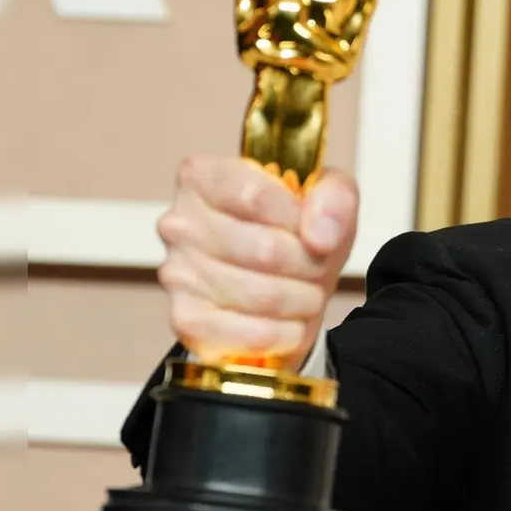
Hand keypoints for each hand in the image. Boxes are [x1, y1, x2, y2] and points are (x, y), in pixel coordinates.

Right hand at [156, 156, 358, 369]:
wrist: (286, 283)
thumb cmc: (298, 232)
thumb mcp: (329, 197)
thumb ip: (334, 197)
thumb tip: (320, 235)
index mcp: (204, 177)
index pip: (254, 196)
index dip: (298, 219)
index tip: (314, 230)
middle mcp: (180, 222)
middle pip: (264, 249)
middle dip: (309, 264)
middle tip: (316, 266)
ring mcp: (177, 273)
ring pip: (260, 295)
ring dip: (301, 299)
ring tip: (306, 293)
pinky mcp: (185, 319)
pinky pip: (244, 333)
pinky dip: (282, 333)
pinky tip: (289, 322)